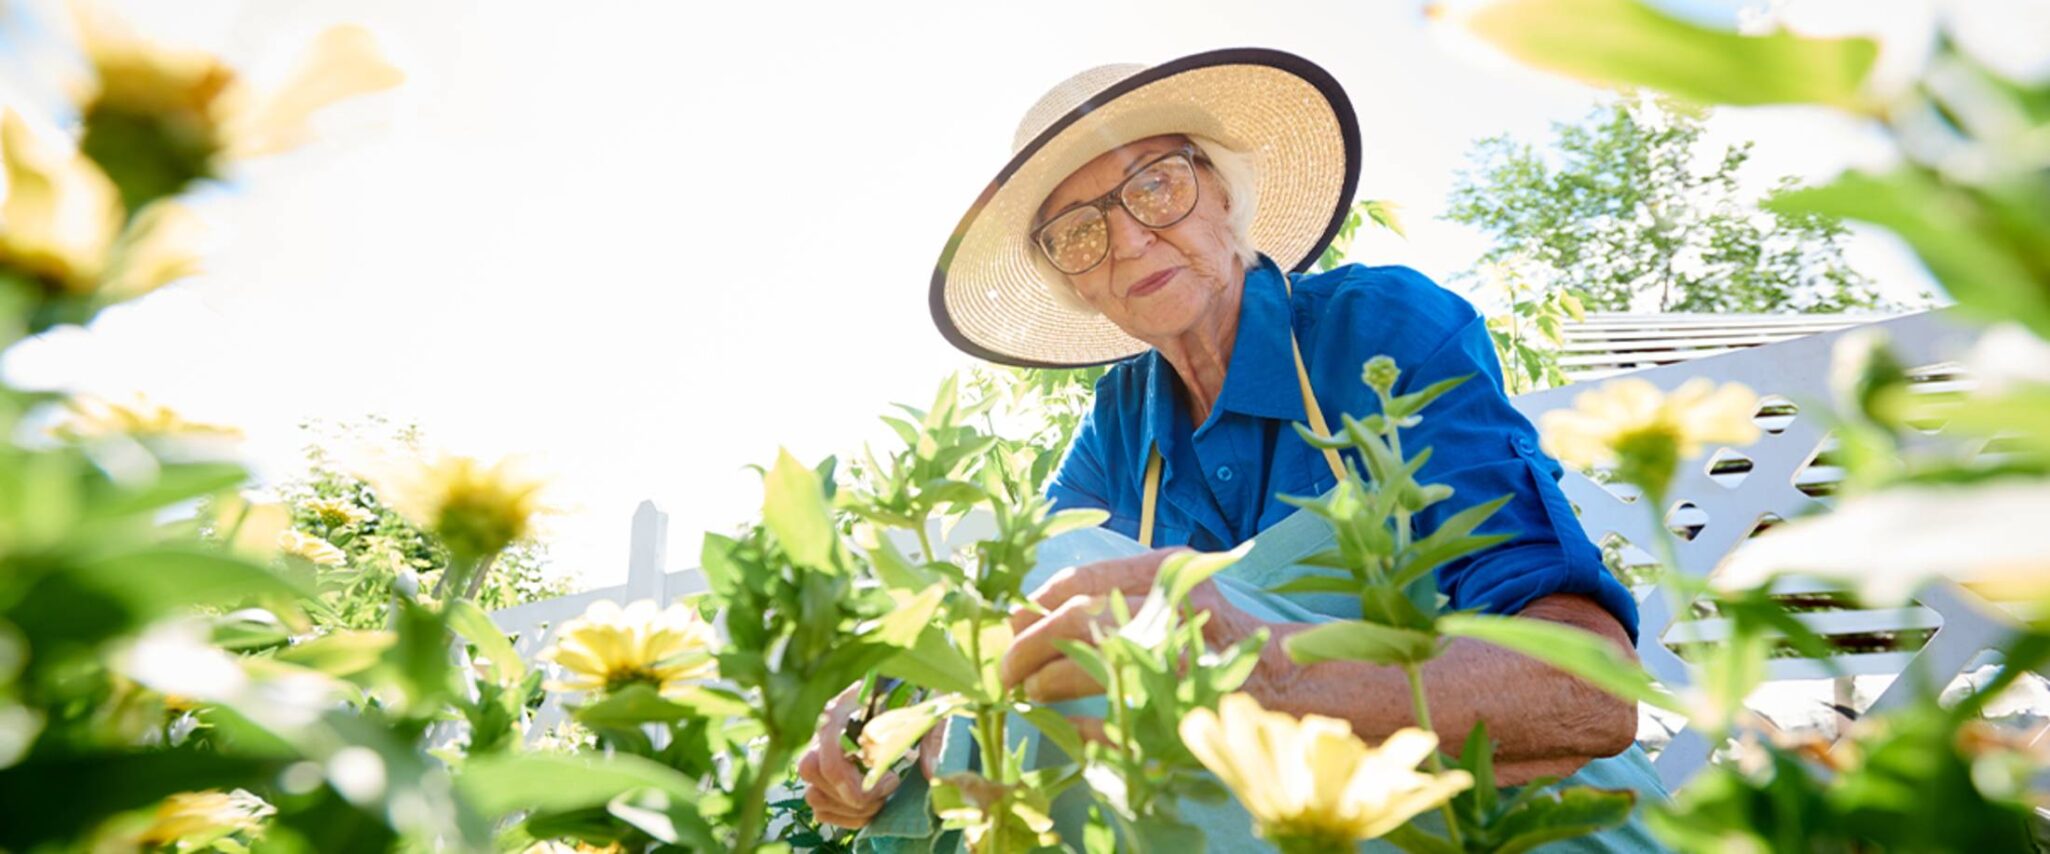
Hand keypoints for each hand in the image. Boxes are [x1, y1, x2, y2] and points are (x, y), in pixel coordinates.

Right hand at [796, 684, 943, 827]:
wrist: (910, 691)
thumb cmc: (917, 697)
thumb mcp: (928, 708)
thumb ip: (933, 736)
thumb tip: (930, 772)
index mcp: (843, 711)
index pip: (829, 758)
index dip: (856, 783)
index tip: (893, 780)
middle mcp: (824, 733)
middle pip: (814, 775)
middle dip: (853, 796)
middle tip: (888, 791)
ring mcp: (821, 755)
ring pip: (814, 795)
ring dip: (849, 809)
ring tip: (881, 801)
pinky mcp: (827, 776)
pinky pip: (820, 808)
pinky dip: (844, 817)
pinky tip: (872, 808)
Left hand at [999, 547, 1261, 702]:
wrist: (1283, 677)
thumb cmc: (1212, 634)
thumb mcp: (1165, 594)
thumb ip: (1110, 596)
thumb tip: (1027, 612)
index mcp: (1165, 569)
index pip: (1081, 581)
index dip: (1036, 604)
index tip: (1013, 624)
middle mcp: (1173, 603)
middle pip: (1078, 618)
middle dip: (1030, 645)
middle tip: (1007, 670)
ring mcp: (1181, 651)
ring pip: (1090, 660)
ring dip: (1048, 681)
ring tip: (1029, 693)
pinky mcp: (1185, 698)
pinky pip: (1115, 714)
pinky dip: (1082, 723)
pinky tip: (1067, 727)